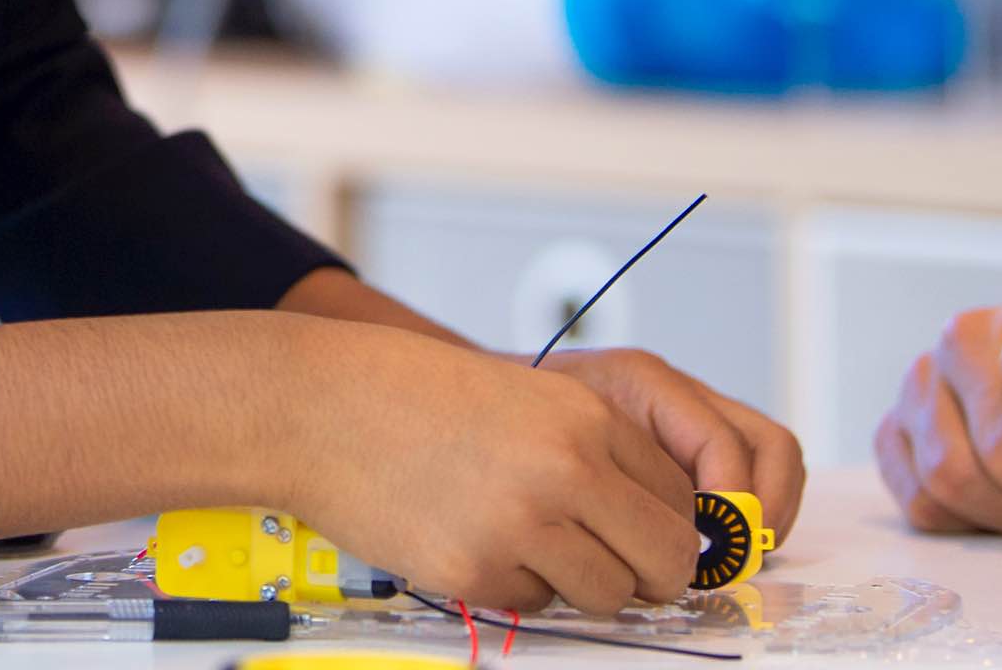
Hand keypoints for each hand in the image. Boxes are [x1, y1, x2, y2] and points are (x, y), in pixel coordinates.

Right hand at [285, 323, 701, 617]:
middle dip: (648, 576)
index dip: (666, 527)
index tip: (644, 537)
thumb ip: (594, 451)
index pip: (680, 499)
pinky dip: (512, 586)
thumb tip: (654, 527)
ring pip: (607, 594)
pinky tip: (472, 540)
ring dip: (579, 584)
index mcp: (586, 418)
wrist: (321, 406)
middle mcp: (566, 469)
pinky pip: (533, 605)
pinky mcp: (475, 572)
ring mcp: (520, 524)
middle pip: (665, 559)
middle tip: (616, 567)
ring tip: (526, 544)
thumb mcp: (526, 397)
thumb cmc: (413, 397)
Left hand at [545, 347, 806, 542]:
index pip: (724, 440)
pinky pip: (749, 477)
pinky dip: (747, 516)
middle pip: (771, 446)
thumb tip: (681, 540)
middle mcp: (684, 396)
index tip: (716, 545)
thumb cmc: (523, 422)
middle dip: (766, 509)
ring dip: (764, 515)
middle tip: (737, 556)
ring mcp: (697, 419)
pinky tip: (712, 547)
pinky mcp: (694, 447)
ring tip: (730, 556)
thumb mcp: (558, 442)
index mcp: (648, 384)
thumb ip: (613, 482)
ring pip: (772, 462)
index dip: (733, 500)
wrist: (498, 401)